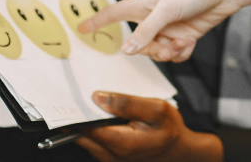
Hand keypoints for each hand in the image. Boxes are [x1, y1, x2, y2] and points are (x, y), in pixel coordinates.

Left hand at [76, 92, 221, 161]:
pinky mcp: (108, 157)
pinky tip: (100, 116)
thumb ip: (128, 103)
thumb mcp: (157, 109)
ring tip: (90, 104)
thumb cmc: (169, 130)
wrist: (177, 150)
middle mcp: (110, 155)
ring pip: (84, 140)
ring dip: (84, 122)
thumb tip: (99, 97)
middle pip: (80, 135)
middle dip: (78, 116)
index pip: (86, 127)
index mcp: (121, 143)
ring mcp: (108, 159)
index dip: (78, 110)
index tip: (73, 95)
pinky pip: (91, 142)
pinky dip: (92, 129)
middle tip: (77, 96)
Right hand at [82, 0, 243, 61]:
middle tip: (165, 46)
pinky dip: (182, 51)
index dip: (97, 21)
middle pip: (138, 44)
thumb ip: (146, 31)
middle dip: (151, 50)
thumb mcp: (167, 9)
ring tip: (182, 41)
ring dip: (169, 51)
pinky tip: (191, 41)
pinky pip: (175, 54)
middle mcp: (154, 17)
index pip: (114, 13)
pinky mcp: (184, 35)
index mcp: (143, 4)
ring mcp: (169, 27)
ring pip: (157, 52)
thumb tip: (126, 50)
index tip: (80, 28)